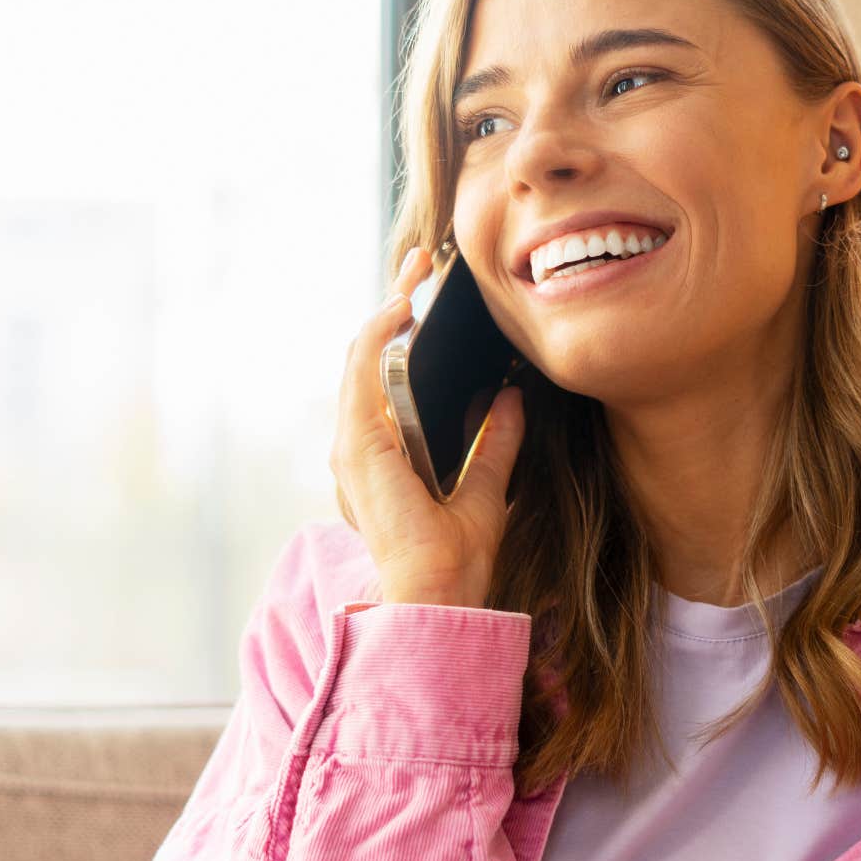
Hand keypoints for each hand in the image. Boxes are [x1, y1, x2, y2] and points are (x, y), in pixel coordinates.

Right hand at [330, 244, 526, 608]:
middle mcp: (358, 450)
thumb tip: (508, 396)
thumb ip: (494, 442)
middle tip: (420, 265)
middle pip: (369, 360)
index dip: (400, 335)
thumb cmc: (456, 558)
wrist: (440, 594)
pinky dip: (380, 335)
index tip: (424, 298)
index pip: (384, 383)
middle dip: (392, 306)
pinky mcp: (357, 447)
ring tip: (414, 270)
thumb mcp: (488, 487)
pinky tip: (402, 305)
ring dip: (386, 308)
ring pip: (361, 359)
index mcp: (383, 459)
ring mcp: (352, 447)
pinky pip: (363, 375)